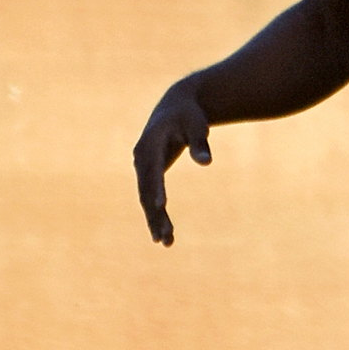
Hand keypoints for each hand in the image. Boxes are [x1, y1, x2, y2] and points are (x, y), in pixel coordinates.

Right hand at [132, 79, 211, 245]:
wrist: (176, 107)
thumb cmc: (189, 115)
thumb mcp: (196, 124)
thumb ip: (200, 142)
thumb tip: (207, 162)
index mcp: (149, 143)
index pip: (151, 169)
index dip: (155, 187)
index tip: (160, 206)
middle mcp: (141, 158)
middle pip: (145, 190)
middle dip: (154, 214)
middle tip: (163, 236)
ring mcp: (143, 167)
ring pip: (146, 198)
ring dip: (154, 220)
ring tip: (165, 242)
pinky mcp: (149, 174)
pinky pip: (151, 198)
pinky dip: (157, 215)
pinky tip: (166, 235)